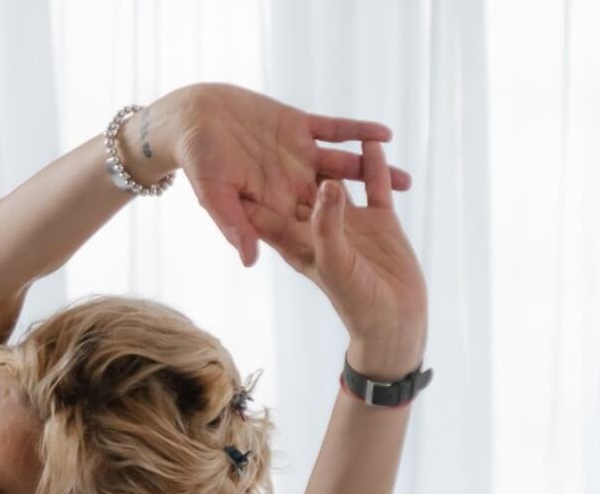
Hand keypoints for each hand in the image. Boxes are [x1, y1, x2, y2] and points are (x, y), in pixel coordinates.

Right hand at [174, 82, 413, 268]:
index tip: (361, 270)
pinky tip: (385, 136)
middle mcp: (288, 183)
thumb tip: (249, 261)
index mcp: (271, 205)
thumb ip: (235, 225)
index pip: (307, 231)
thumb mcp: (214, 196)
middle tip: (399, 237)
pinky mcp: (298, 125)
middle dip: (366, 217)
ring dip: (374, 173)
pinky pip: (335, 131)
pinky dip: (358, 132)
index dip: (333, 247)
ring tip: (407, 183)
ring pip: (342, 168)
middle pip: (335, 205)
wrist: (192, 116)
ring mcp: (296, 154)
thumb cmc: (196, 159)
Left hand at [241, 138, 427, 361]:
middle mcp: (320, 228)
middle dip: (280, 163)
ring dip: (332, 156)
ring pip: (338, 180)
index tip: (224, 163)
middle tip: (261, 128)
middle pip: (297, 189)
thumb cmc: (358, 303)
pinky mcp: (381, 221)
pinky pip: (374, 184)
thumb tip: (324, 187)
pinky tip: (372, 139)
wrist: (396, 322)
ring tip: (320, 127)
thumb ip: (326, 226)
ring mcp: (351, 223)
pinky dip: (373, 164)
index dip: (245, 190)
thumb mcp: (335, 264)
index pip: (265, 213)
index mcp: (299, 243)